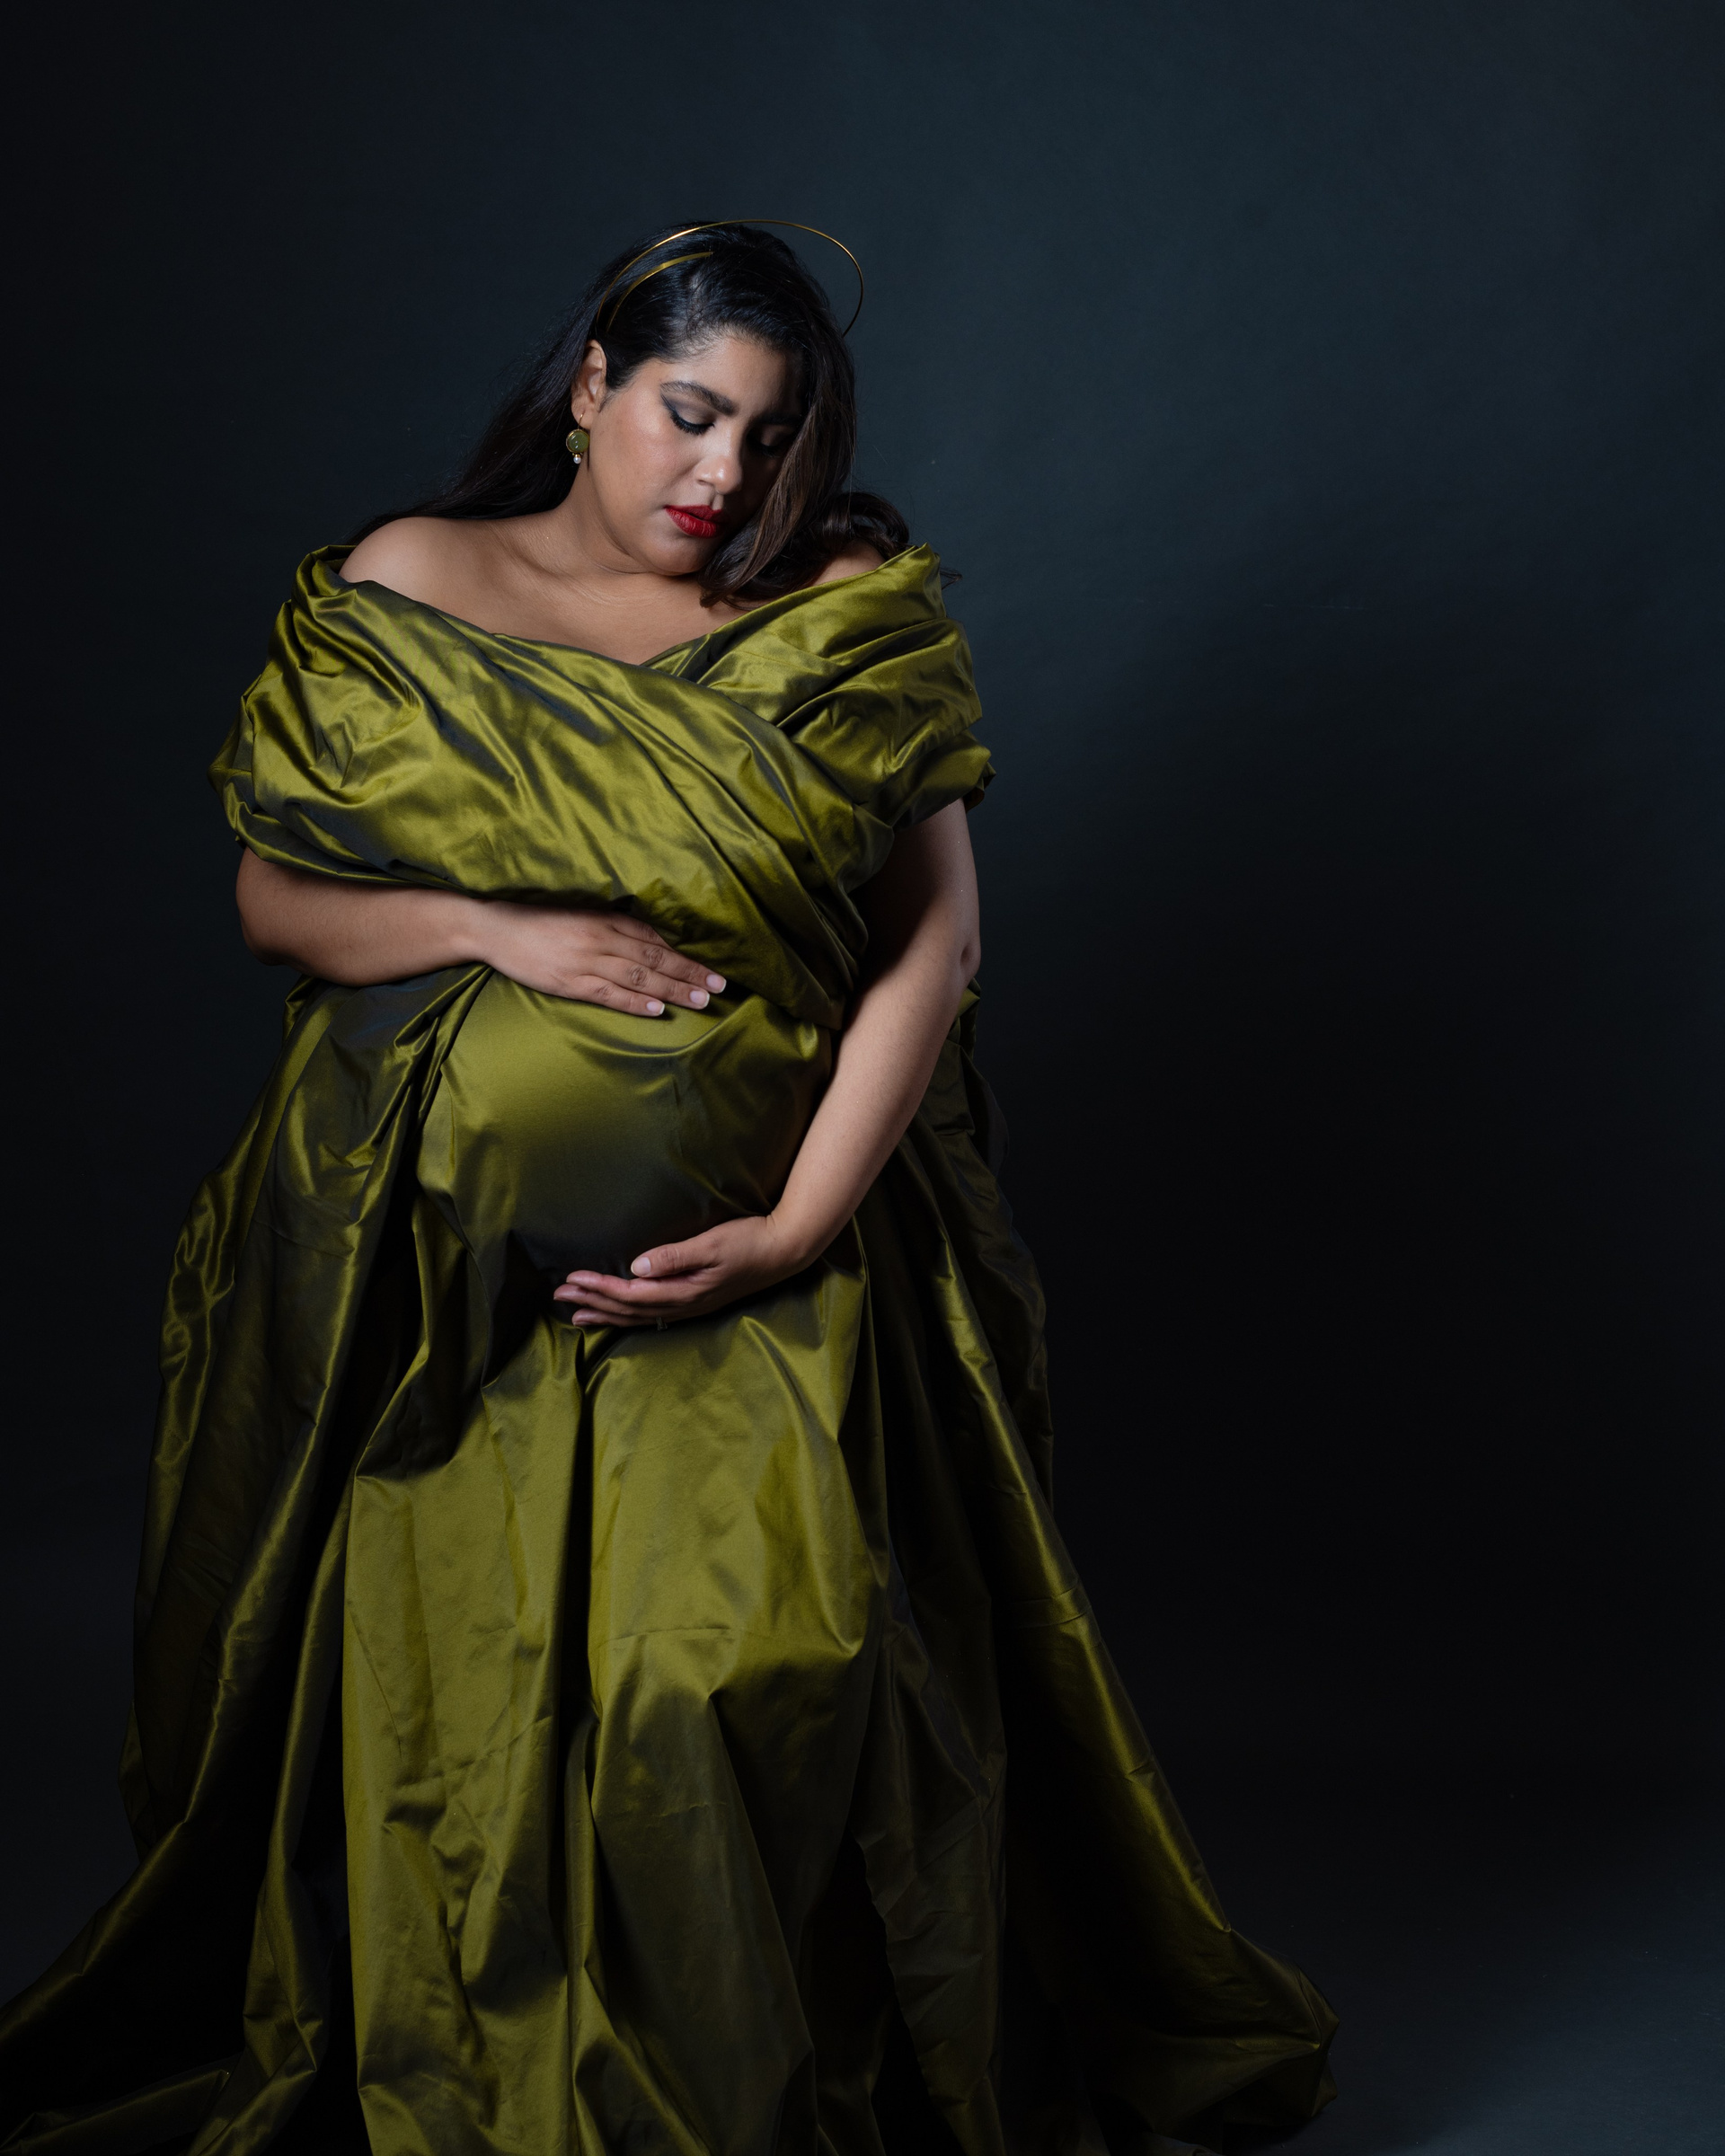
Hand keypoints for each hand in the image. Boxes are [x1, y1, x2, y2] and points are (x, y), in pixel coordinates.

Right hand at [470, 902, 724, 1015]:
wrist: (496, 929)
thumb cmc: (540, 922)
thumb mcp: (581, 916)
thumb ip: (614, 927)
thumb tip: (650, 942)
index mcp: (605, 919)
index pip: (654, 938)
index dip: (684, 956)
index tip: (710, 970)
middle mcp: (601, 938)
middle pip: (655, 957)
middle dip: (689, 973)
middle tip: (720, 987)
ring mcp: (586, 961)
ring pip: (639, 977)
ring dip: (672, 989)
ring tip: (700, 1000)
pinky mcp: (570, 982)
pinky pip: (609, 994)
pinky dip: (635, 1002)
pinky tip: (657, 1009)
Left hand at [551, 1214, 814, 1328]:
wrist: (783, 1251)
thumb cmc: (748, 1241)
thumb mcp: (711, 1244)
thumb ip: (674, 1257)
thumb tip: (636, 1268)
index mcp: (684, 1291)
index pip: (630, 1295)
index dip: (598, 1289)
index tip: (572, 1279)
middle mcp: (683, 1305)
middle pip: (628, 1310)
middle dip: (593, 1303)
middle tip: (560, 1297)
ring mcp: (690, 1307)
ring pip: (637, 1318)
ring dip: (605, 1314)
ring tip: (577, 1315)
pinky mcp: (695, 1302)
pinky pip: (652, 1317)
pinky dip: (628, 1317)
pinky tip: (617, 1315)